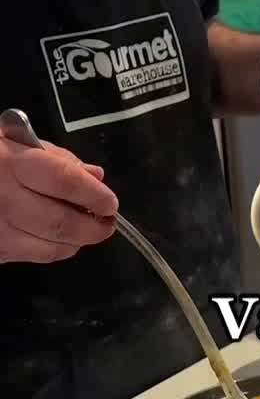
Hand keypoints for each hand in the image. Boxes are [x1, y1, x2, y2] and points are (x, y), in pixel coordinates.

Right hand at [0, 134, 116, 264]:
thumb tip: (95, 176)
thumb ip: (55, 158)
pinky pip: (33, 256)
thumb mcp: (13, 141)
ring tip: (86, 231)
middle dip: (93, 228)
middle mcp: (4, 199)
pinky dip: (55, 250)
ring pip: (51, 248)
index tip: (110, 202)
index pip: (65, 181)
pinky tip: (59, 239)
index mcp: (10, 163)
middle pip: (61, 223)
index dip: (95, 195)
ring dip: (77, 243)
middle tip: (107, 223)